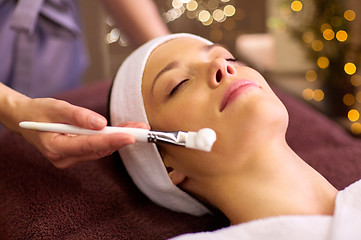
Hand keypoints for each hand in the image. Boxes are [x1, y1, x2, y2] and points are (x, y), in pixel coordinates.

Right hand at [17, 97, 149, 168]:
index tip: (130, 136)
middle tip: (142, 129)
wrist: (27, 119)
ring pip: (100, 150)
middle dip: (121, 138)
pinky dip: (111, 139)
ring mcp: (71, 158)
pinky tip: (124, 131)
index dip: (111, 140)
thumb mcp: (56, 108)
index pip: (88, 145)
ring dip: (119, 138)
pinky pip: (97, 148)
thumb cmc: (39, 112)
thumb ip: (79, 116)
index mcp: (55, 147)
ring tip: (137, 127)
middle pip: (98, 149)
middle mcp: (64, 158)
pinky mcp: (77, 154)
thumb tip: (102, 123)